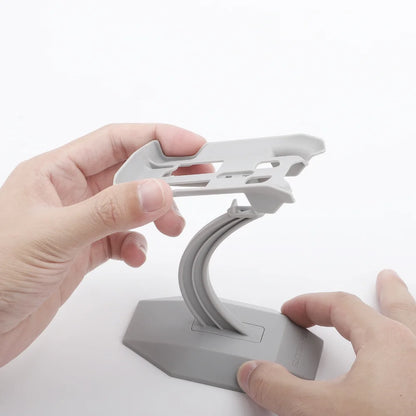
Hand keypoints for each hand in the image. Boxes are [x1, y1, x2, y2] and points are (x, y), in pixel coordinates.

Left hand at [0, 123, 207, 365]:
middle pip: (129, 172)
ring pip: (130, 206)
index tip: (192, 146)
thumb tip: (156, 191)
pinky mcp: (83, 251)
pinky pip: (122, 238)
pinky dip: (136, 245)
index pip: (115, 142)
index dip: (157, 138)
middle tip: (198, 179)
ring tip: (171, 225)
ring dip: (155, 213)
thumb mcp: (54, 236)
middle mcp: (68, 194)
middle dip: (165, 175)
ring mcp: (78, 223)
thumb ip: (109, 211)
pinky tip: (134, 255)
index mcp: (54, 173)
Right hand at [237, 269, 415, 414]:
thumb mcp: (322, 412)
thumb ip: (281, 389)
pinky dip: (412, 352)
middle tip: (384, 279)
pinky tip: (406, 369)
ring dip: (409, 315)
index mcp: (388, 343)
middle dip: (387, 292)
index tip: (293, 311)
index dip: (310, 304)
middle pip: (397, 308)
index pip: (341, 305)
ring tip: (405, 307)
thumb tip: (256, 374)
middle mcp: (415, 352)